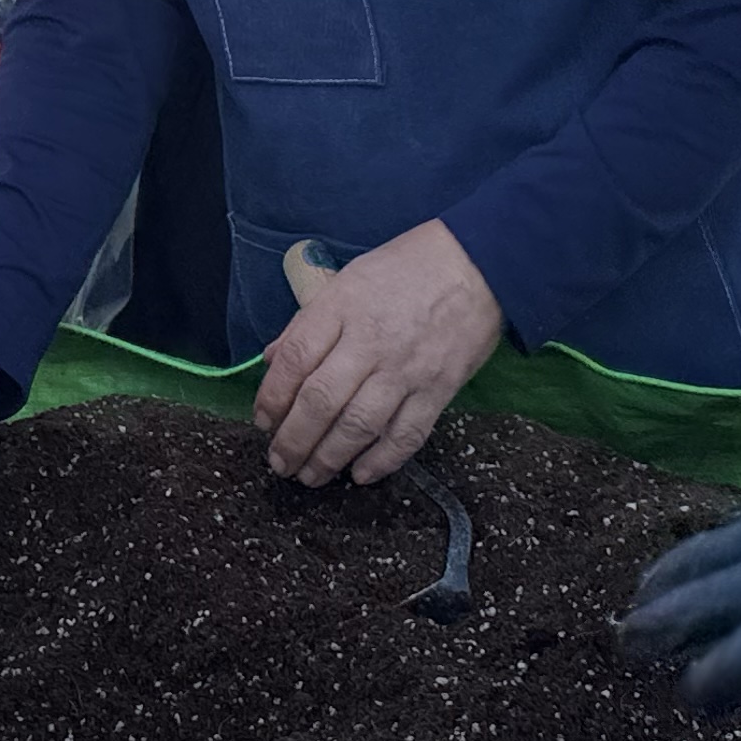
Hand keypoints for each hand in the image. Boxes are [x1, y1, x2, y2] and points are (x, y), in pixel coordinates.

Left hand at [253, 221, 503, 485]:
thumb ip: (308, 322)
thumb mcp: (348, 280)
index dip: (272, 397)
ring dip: (328, 458)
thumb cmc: (407, 268)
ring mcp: (406, 370)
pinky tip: (360, 474)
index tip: (263, 421)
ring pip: (358, 426)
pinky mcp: (438, 390)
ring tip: (311, 476)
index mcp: (342, 307)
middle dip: (294, 440)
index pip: (295, 359)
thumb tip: (272, 360)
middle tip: (280, 462)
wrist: (478, 264)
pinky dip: (381, 461)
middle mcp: (370, 342)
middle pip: (320, 401)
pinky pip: (406, 435)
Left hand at [613, 490, 740, 713]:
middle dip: (676, 579)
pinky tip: (697, 703)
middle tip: (646, 602)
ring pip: (702, 599)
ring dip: (664, 624)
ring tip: (638, 645)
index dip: (731, 552)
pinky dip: (704, 683)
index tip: (709, 566)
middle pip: (717, 553)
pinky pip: (726, 661)